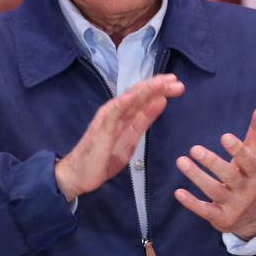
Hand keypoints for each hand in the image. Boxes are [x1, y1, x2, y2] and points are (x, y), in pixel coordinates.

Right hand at [54, 73, 184, 201]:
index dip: (160, 89)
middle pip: (138, 94)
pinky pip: (112, 115)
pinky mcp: (101, 130)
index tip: (176, 84)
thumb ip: (145, 119)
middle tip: (176, 81)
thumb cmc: (103, 157)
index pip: (144, 96)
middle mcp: (116, 112)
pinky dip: (121, 104)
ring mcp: (107, 119)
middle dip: (157, 87)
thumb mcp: (132, 137)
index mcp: (125, 114)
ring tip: (160, 83)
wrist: (79, 174)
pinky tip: (131, 97)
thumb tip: (161, 101)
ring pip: (128, 100)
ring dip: (144, 91)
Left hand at [174, 103, 255, 239]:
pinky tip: (178, 192)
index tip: (224, 136)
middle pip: (230, 176)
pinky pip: (205, 211)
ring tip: (181, 161)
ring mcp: (234, 206)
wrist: (255, 217)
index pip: (249, 161)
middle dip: (212, 163)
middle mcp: (247, 191)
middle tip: (194, 149)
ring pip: (214, 192)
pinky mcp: (221, 219)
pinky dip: (191, 203)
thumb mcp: (255, 157)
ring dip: (197, 177)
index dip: (238, 150)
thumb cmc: (249, 179)